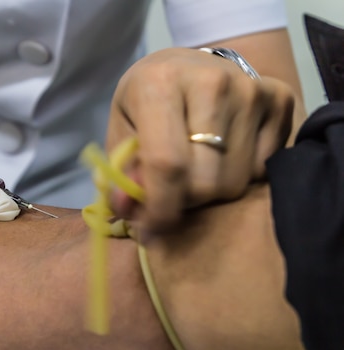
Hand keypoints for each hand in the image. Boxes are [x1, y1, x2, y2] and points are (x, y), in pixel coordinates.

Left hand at [106, 48, 293, 234]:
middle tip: (171, 189)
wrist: (188, 64)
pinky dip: (239, 174)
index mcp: (160, 84)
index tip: (151, 230)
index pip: (167, 164)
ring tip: (195, 168)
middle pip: (206, 181)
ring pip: (235, 181)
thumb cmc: (147, 101)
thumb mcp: (121, 131)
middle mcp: (212, 81)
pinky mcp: (281, 99)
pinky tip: (222, 154)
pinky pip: (262, 169)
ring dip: (211, 190)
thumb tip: (128, 210)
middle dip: (184, 200)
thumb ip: (121, 173)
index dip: (160, 207)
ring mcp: (252, 89)